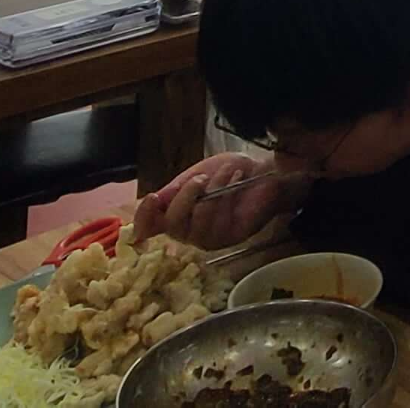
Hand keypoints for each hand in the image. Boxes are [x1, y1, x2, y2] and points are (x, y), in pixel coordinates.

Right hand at [133, 152, 306, 249]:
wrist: (264, 171)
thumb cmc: (229, 172)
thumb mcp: (196, 174)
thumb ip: (173, 191)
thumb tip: (149, 202)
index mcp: (176, 213)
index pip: (149, 226)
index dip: (144, 217)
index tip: (152, 198)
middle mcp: (188, 230)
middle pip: (172, 226)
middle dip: (185, 197)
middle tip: (201, 178)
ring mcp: (208, 238)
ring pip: (196, 224)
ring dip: (211, 193)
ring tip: (226, 174)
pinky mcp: (228, 239)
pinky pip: (217, 223)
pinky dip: (224, 197)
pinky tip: (235, 181)